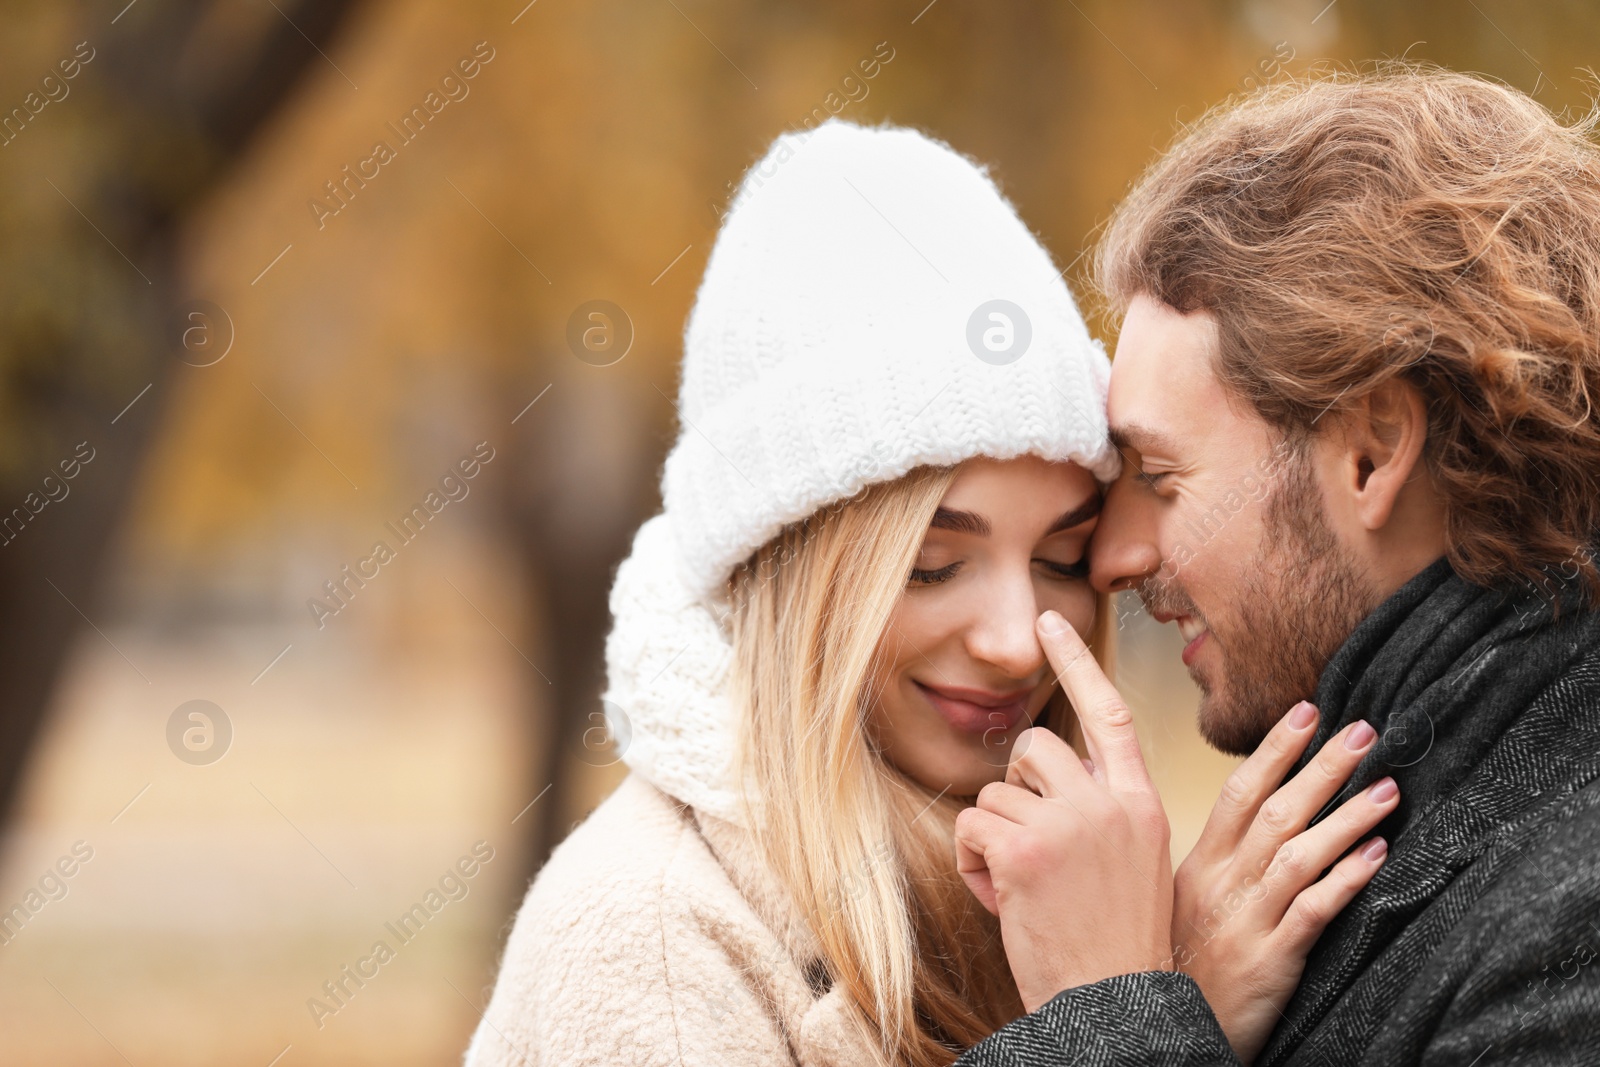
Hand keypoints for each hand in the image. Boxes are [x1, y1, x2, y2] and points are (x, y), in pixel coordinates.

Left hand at [954, 610, 1172, 1011]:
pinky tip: (1001, 897)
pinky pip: (972, 825)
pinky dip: (973, 864)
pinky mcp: (1025, 850)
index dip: (1077, 664)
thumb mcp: (1131, 864)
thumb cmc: (1113, 944)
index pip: (1110, 714)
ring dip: (993, 837)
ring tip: (1022, 886)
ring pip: (995, 791)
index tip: (1050, 622)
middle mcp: (1109, 804)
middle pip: (1035, 745)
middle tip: (1027, 843)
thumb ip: (1100, 809)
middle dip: (1016, 786)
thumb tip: (1052, 770)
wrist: (1113, 1006)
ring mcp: (1068, 824)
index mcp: (1142, 804)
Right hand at [1171, 701, 1394, 1063]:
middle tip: (1363, 731)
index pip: (1237, 793)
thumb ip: (1206, 863)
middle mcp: (1220, 884)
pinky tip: (1377, 855)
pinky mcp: (1269, 959)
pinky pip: (1312, 910)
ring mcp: (1244, 920)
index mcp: (1197, 866)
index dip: (1273, 751)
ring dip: (1346, 818)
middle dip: (1320, 767)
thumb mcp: (1176, 905)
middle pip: (1274, 811)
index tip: (1306, 712)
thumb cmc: (1174, 970)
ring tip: (1387, 788)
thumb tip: (1230, 819)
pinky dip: (1345, 879)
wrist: (1154, 1035)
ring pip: (1297, 854)